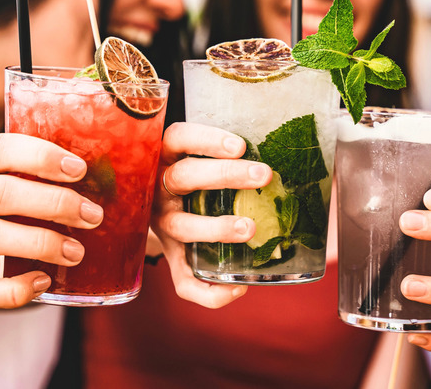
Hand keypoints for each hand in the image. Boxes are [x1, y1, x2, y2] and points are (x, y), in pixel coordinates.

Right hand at [0, 133, 101, 319]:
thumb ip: (29, 174)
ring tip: (77, 252)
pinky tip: (44, 282)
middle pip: (0, 193)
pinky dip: (14, 290)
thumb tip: (102, 176)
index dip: (41, 157)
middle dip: (54, 203)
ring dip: (41, 243)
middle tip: (93, 216)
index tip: (80, 169)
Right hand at [151, 122, 271, 307]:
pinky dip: (208, 292)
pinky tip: (239, 288)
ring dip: (216, 228)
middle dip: (225, 175)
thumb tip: (285, 152)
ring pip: (181, 226)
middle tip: (264, 175)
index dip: (206, 140)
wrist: (146, 208)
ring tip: (249, 227)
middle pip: (184, 177)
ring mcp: (162, 225)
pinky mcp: (170, 256)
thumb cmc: (191, 174)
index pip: (179, 138)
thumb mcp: (196, 156)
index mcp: (166, 157)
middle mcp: (159, 190)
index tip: (240, 145)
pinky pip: (182, 281)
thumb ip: (228, 154)